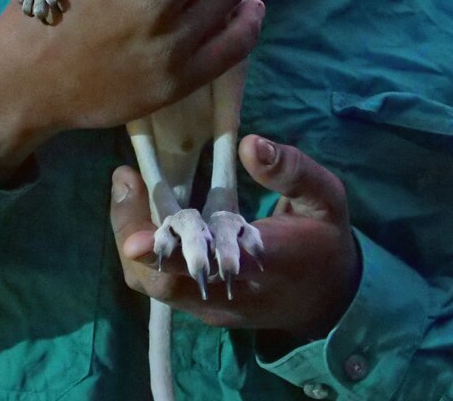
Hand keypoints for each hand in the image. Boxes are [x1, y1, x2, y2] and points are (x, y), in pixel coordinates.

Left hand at [109, 135, 359, 341]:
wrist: (328, 300)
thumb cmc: (325, 240)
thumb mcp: (326, 196)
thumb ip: (291, 170)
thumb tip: (250, 144)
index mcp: (270, 263)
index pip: (217, 263)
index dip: (174, 252)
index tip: (135, 238)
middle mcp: (232, 294)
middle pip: (167, 280)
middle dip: (135, 233)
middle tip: (124, 180)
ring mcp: (212, 306)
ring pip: (154, 283)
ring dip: (132, 238)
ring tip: (127, 187)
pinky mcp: (200, 308)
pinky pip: (158, 282)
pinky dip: (142, 248)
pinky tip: (140, 209)